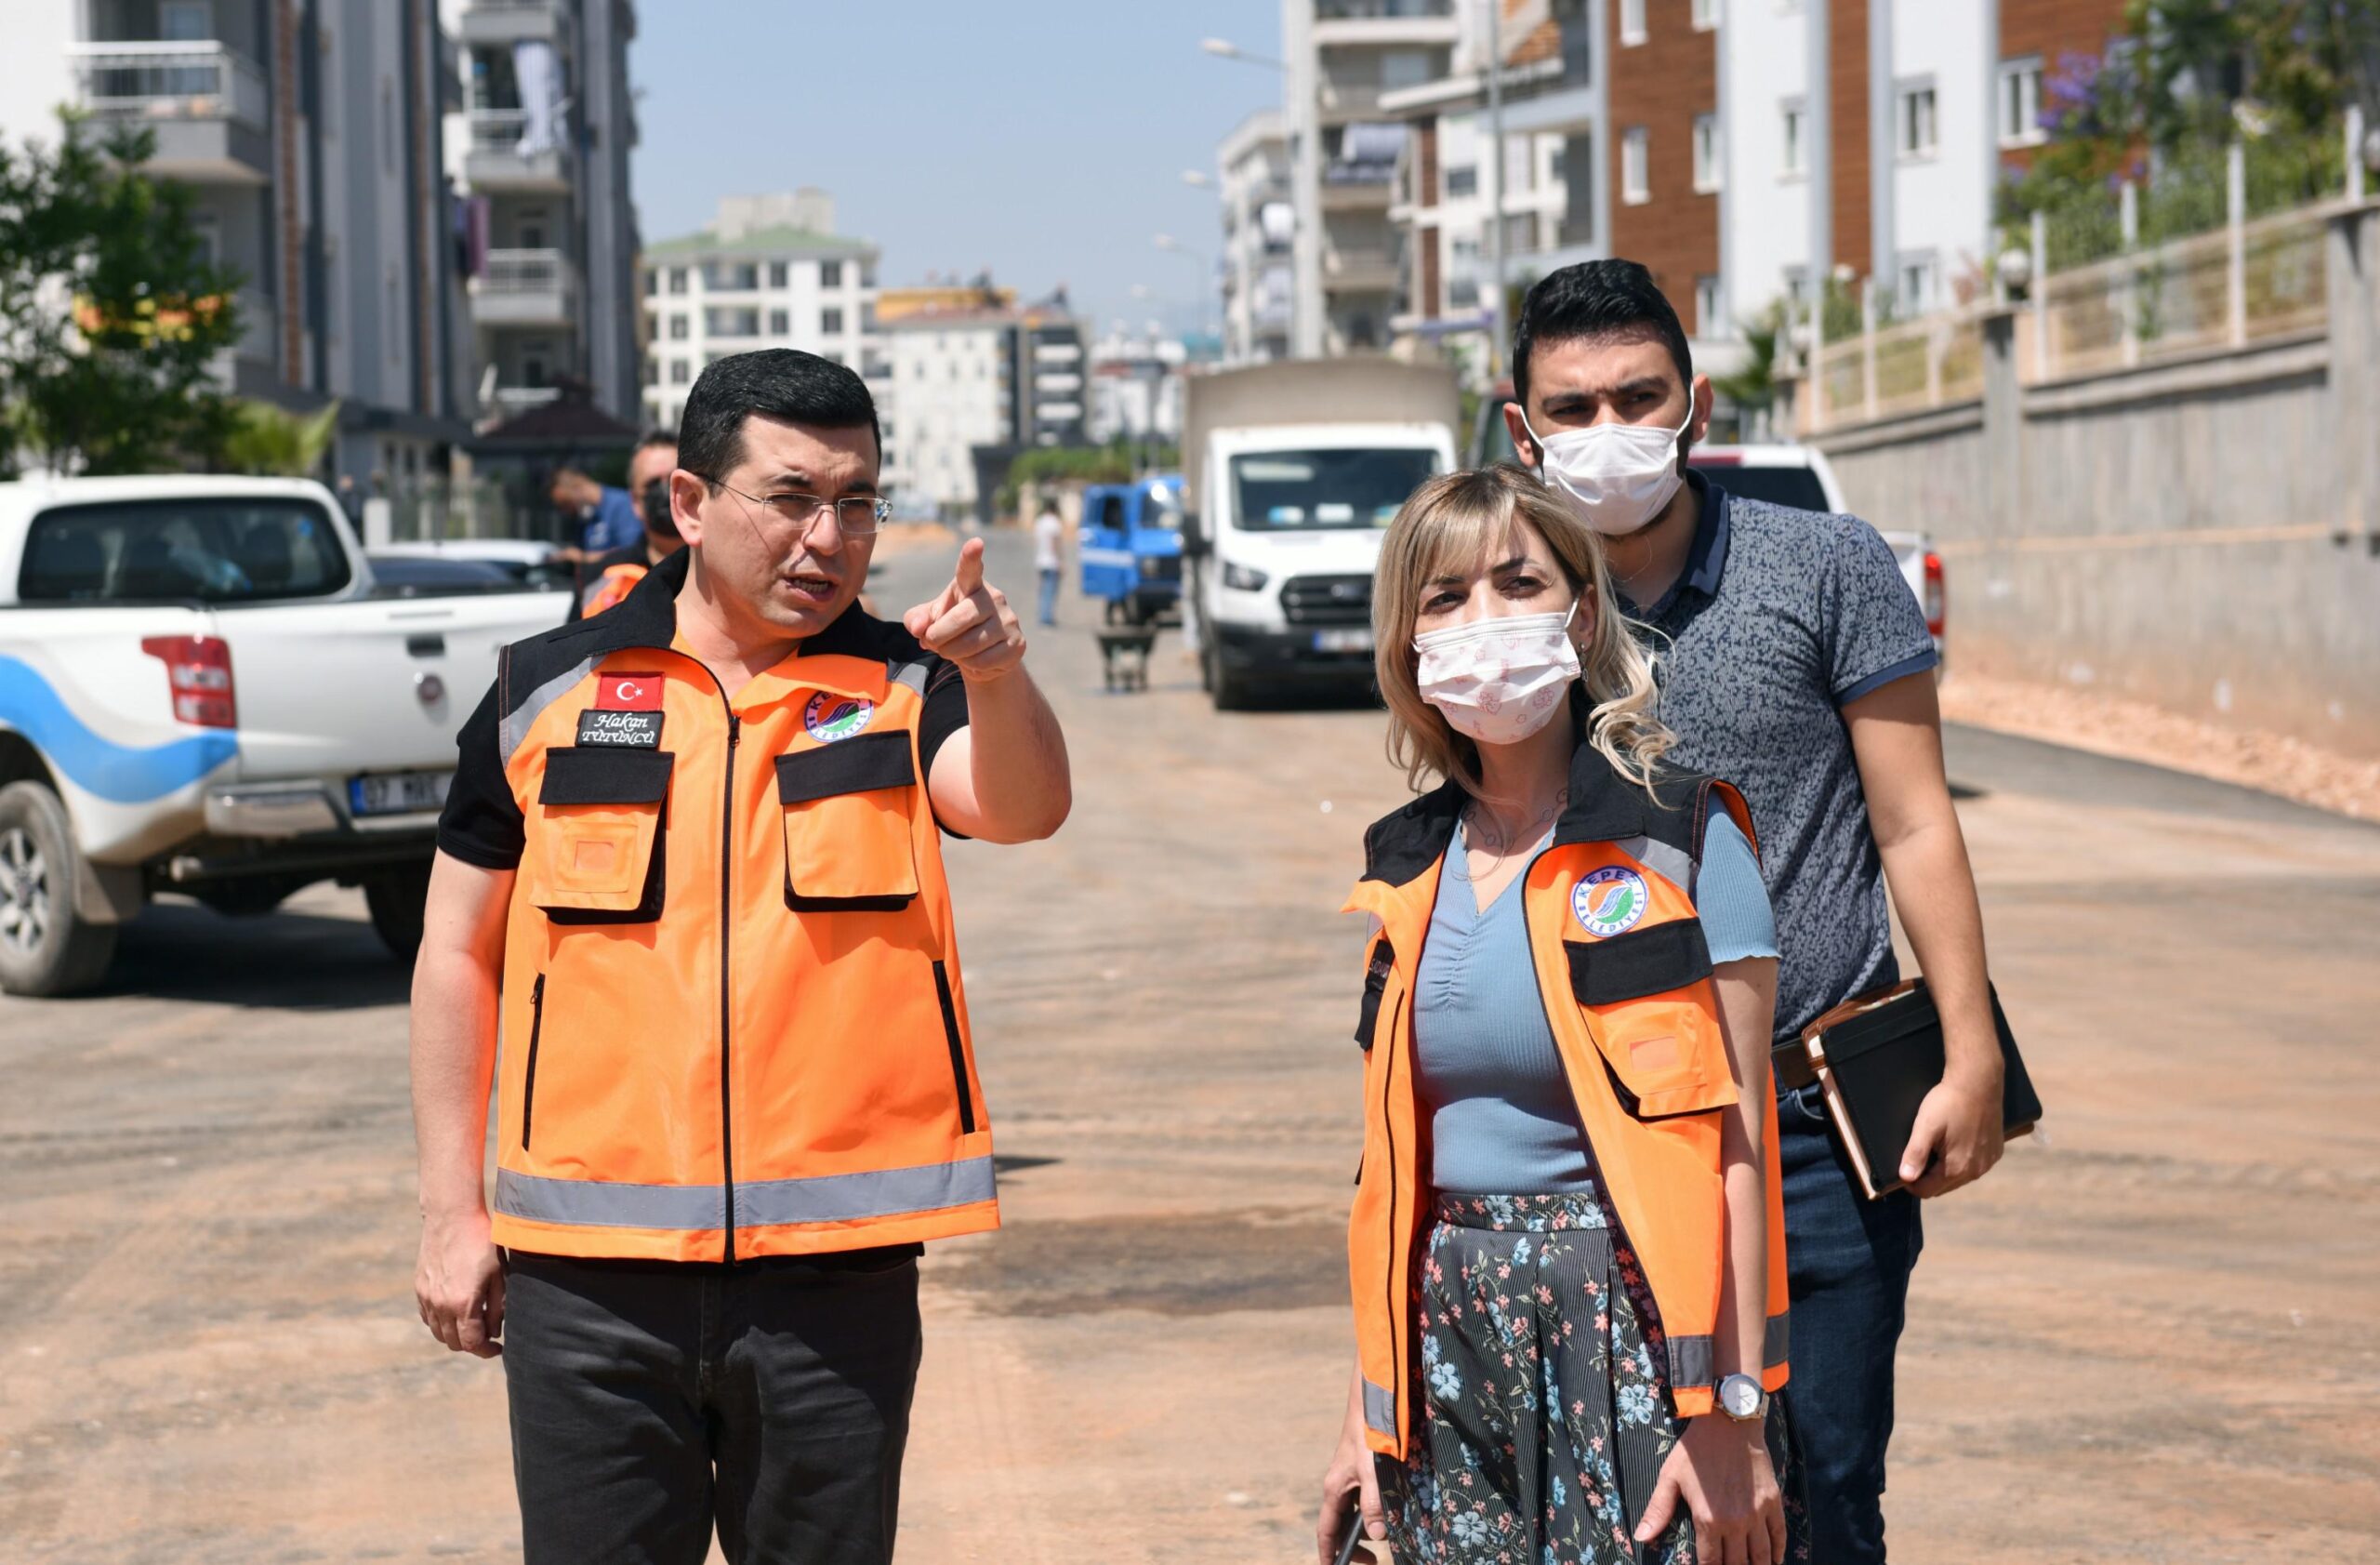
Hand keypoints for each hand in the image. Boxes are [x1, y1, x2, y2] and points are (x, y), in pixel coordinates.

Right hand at [415, 1207, 503, 1357]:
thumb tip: (494, 1332)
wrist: (452, 1216)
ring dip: (455, 1335)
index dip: (486, 1351)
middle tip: (488, 1335)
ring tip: (473, 1323)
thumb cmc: (482, 1242)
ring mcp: (426, 1297)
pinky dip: (440, 1322)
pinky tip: (455, 1311)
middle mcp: (440, 1304)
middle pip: (453, 1342)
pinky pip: (427, 1317)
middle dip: (472, 1344)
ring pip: (438, 1332)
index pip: (471, 1343)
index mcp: (463, 1303)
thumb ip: (497, 1308)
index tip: (498, 1348)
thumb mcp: (499, 1274)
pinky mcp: (419, 1288)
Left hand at [903, 537, 1024, 683]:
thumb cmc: (952, 630)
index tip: (975, 543)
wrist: (984, 656)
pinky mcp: (1017, 644)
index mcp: (970, 585)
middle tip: (931, 642)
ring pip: (971, 644)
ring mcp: (1008, 620)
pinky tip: (972, 659)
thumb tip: (920, 628)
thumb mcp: (929, 622)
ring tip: (951, 651)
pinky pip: (983, 660)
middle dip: (938, 636)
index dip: (971, 556)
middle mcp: (993, 598)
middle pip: (960, 618)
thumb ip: (916, 619)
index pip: (970, 569)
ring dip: (951, 653)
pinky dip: (969, 665)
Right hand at [1316, 1387, 1388, 1563]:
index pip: (1326, 1531)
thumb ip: (1374, 1503)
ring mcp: (1350, 1476)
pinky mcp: (1363, 1468)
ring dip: (1365, 1528)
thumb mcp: (1372, 1472)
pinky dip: (1374, 1511)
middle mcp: (1339, 1485)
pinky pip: (1365, 1497)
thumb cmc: (1370, 1433)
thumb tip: (1378, 1534)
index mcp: (1334, 1489)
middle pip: (1340, 1524)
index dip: (1329, 1553)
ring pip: (1354, 1511)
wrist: (1374, 1399)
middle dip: (1352, 1546)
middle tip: (1373, 1562)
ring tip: (1384, 1540)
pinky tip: (1391, 1512)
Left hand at [1634, 1414, 1784, 1564]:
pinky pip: (1779, 1536)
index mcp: (1708, 1519)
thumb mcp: (1670, 1477)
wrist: (1728, 1422)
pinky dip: (1777, 1553)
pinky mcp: (1774, 1502)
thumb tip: (1641, 1538)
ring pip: (1761, 1556)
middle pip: (1737, 1564)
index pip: (1711, 1563)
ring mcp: (1758, 1513)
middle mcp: (1736, 1522)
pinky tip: (1773, 1561)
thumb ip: (1657, 1510)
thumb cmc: (1696, 1450)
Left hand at [1898, 1056, 2006, 1196]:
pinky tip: (1956, 1141)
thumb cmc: (1949, 1102)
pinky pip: (1974, 1165)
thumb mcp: (1925, 1126)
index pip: (1926, 1191)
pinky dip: (1962, 1159)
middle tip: (1918, 1154)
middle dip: (1927, 1176)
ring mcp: (1988, 1162)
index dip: (1910, 1183)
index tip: (1903, 1168)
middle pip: (1943, 1186)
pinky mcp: (1996, 1152)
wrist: (1979, 1081)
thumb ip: (1915, 1154)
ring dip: (1945, 1169)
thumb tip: (1905, 1178)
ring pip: (1959, 1177)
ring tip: (1936, 1146)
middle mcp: (1976, 1171)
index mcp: (1957, 1168)